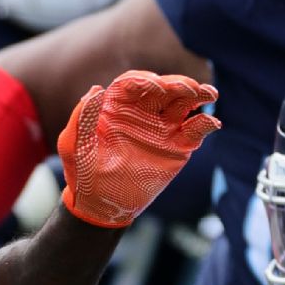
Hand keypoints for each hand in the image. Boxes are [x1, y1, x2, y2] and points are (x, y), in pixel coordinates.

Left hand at [59, 70, 219, 227]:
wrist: (101, 203)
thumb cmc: (82, 172)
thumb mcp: (73, 145)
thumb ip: (82, 117)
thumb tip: (96, 89)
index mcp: (115, 106)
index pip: (133, 83)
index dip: (145, 80)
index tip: (156, 86)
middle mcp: (141, 112)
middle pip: (162, 89)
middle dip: (177, 84)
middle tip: (191, 87)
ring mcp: (161, 128)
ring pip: (182, 104)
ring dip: (196, 96)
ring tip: (208, 93)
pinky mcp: (177, 147)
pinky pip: (194, 131)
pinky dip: (204, 124)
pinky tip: (211, 123)